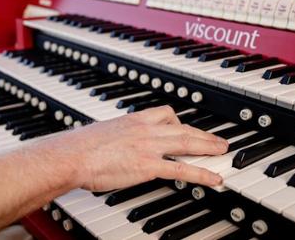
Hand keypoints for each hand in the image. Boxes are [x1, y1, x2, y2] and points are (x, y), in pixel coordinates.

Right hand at [45, 106, 227, 190]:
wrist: (72, 155)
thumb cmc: (80, 147)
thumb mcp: (101, 134)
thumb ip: (115, 137)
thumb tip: (114, 145)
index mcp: (133, 120)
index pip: (165, 114)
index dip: (181, 120)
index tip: (188, 124)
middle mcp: (144, 129)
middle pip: (182, 127)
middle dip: (203, 133)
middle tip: (218, 138)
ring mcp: (149, 146)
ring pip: (188, 142)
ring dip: (209, 146)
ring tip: (223, 152)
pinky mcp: (148, 165)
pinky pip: (183, 169)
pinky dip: (202, 174)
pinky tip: (214, 180)